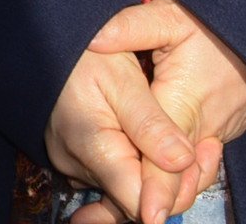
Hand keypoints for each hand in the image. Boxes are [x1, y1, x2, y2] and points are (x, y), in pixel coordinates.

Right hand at [48, 42, 203, 223]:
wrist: (42, 41)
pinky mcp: (74, 159)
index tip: (200, 159)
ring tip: (179, 138)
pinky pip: (112, 176)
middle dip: (170, 179)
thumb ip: (151, 124)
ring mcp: (73, 164)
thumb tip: (182, 163)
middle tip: (202, 146)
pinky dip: (136, 165)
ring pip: (125, 188)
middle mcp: (78, 165)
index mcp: (91, 148)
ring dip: (154, 171)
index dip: (174, 189)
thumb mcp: (123, 77)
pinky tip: (152, 141)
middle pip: (134, 199)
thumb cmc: (85, 54)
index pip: (139, 204)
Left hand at [85, 0, 245, 214]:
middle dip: (151, 205)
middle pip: (176, 180)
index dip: (155, 189)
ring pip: (187, 181)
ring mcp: (211, 137)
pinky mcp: (214, 138)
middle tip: (116, 219)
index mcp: (184, 102)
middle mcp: (200, 129)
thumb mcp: (172, 18)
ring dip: (162, 199)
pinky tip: (152, 198)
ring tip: (120, 214)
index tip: (145, 216)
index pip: (167, 158)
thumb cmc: (217, 26)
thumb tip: (94, 40)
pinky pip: (194, 171)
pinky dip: (175, 185)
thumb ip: (131, 28)